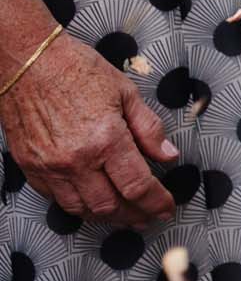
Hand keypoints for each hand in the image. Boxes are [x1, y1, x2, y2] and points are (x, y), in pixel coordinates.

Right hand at [0, 31, 178, 225]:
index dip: (157, 202)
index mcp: (106, 139)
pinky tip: (93, 201)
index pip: (138, 186)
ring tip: (125, 214)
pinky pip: (57, 199)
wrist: (29, 64)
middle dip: (135, 215)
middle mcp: (77, 160)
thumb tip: (169, 156)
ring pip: (82, 209)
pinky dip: (79, 206)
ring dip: (107, 217)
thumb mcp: (126, 93)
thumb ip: (149, 129)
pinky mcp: (32, 169)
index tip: (167, 208)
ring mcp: (51, 168)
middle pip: (111, 206)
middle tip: (149, 216)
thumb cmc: (78, 70)